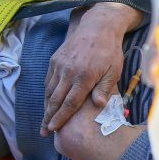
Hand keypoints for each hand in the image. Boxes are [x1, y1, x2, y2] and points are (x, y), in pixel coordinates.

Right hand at [41, 3, 142, 135]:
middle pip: (55, 99)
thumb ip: (104, 88)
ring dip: (46, 107)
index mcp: (83, 76)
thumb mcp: (114, 71)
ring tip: (45, 121)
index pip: (69, 102)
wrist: (97, 27)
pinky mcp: (55, 60)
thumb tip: (98, 106)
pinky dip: (47, 93)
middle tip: (44, 132)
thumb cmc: (110, 52)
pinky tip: (47, 103)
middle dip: (49, 117)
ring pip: (49, 90)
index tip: (54, 129)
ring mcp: (59, 65)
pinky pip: (48, 80)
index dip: (61, 117)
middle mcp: (68, 71)